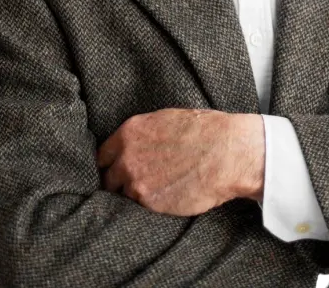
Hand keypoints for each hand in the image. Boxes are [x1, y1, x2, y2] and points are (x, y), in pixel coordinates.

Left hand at [96, 108, 256, 216]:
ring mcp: (136, 182)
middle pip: (107, 179)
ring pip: (123, 196)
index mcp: (130, 132)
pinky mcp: (150, 204)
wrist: (226, 153)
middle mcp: (126, 157)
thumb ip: (144, 134)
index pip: (101, 155)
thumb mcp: (167, 120)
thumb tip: (135, 144)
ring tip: (154, 192)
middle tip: (132, 185)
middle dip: (117, 182)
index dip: (109, 164)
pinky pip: (141, 209)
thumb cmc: (205, 131)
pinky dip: (150, 206)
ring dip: (134, 196)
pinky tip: (165, 198)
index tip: (115, 170)